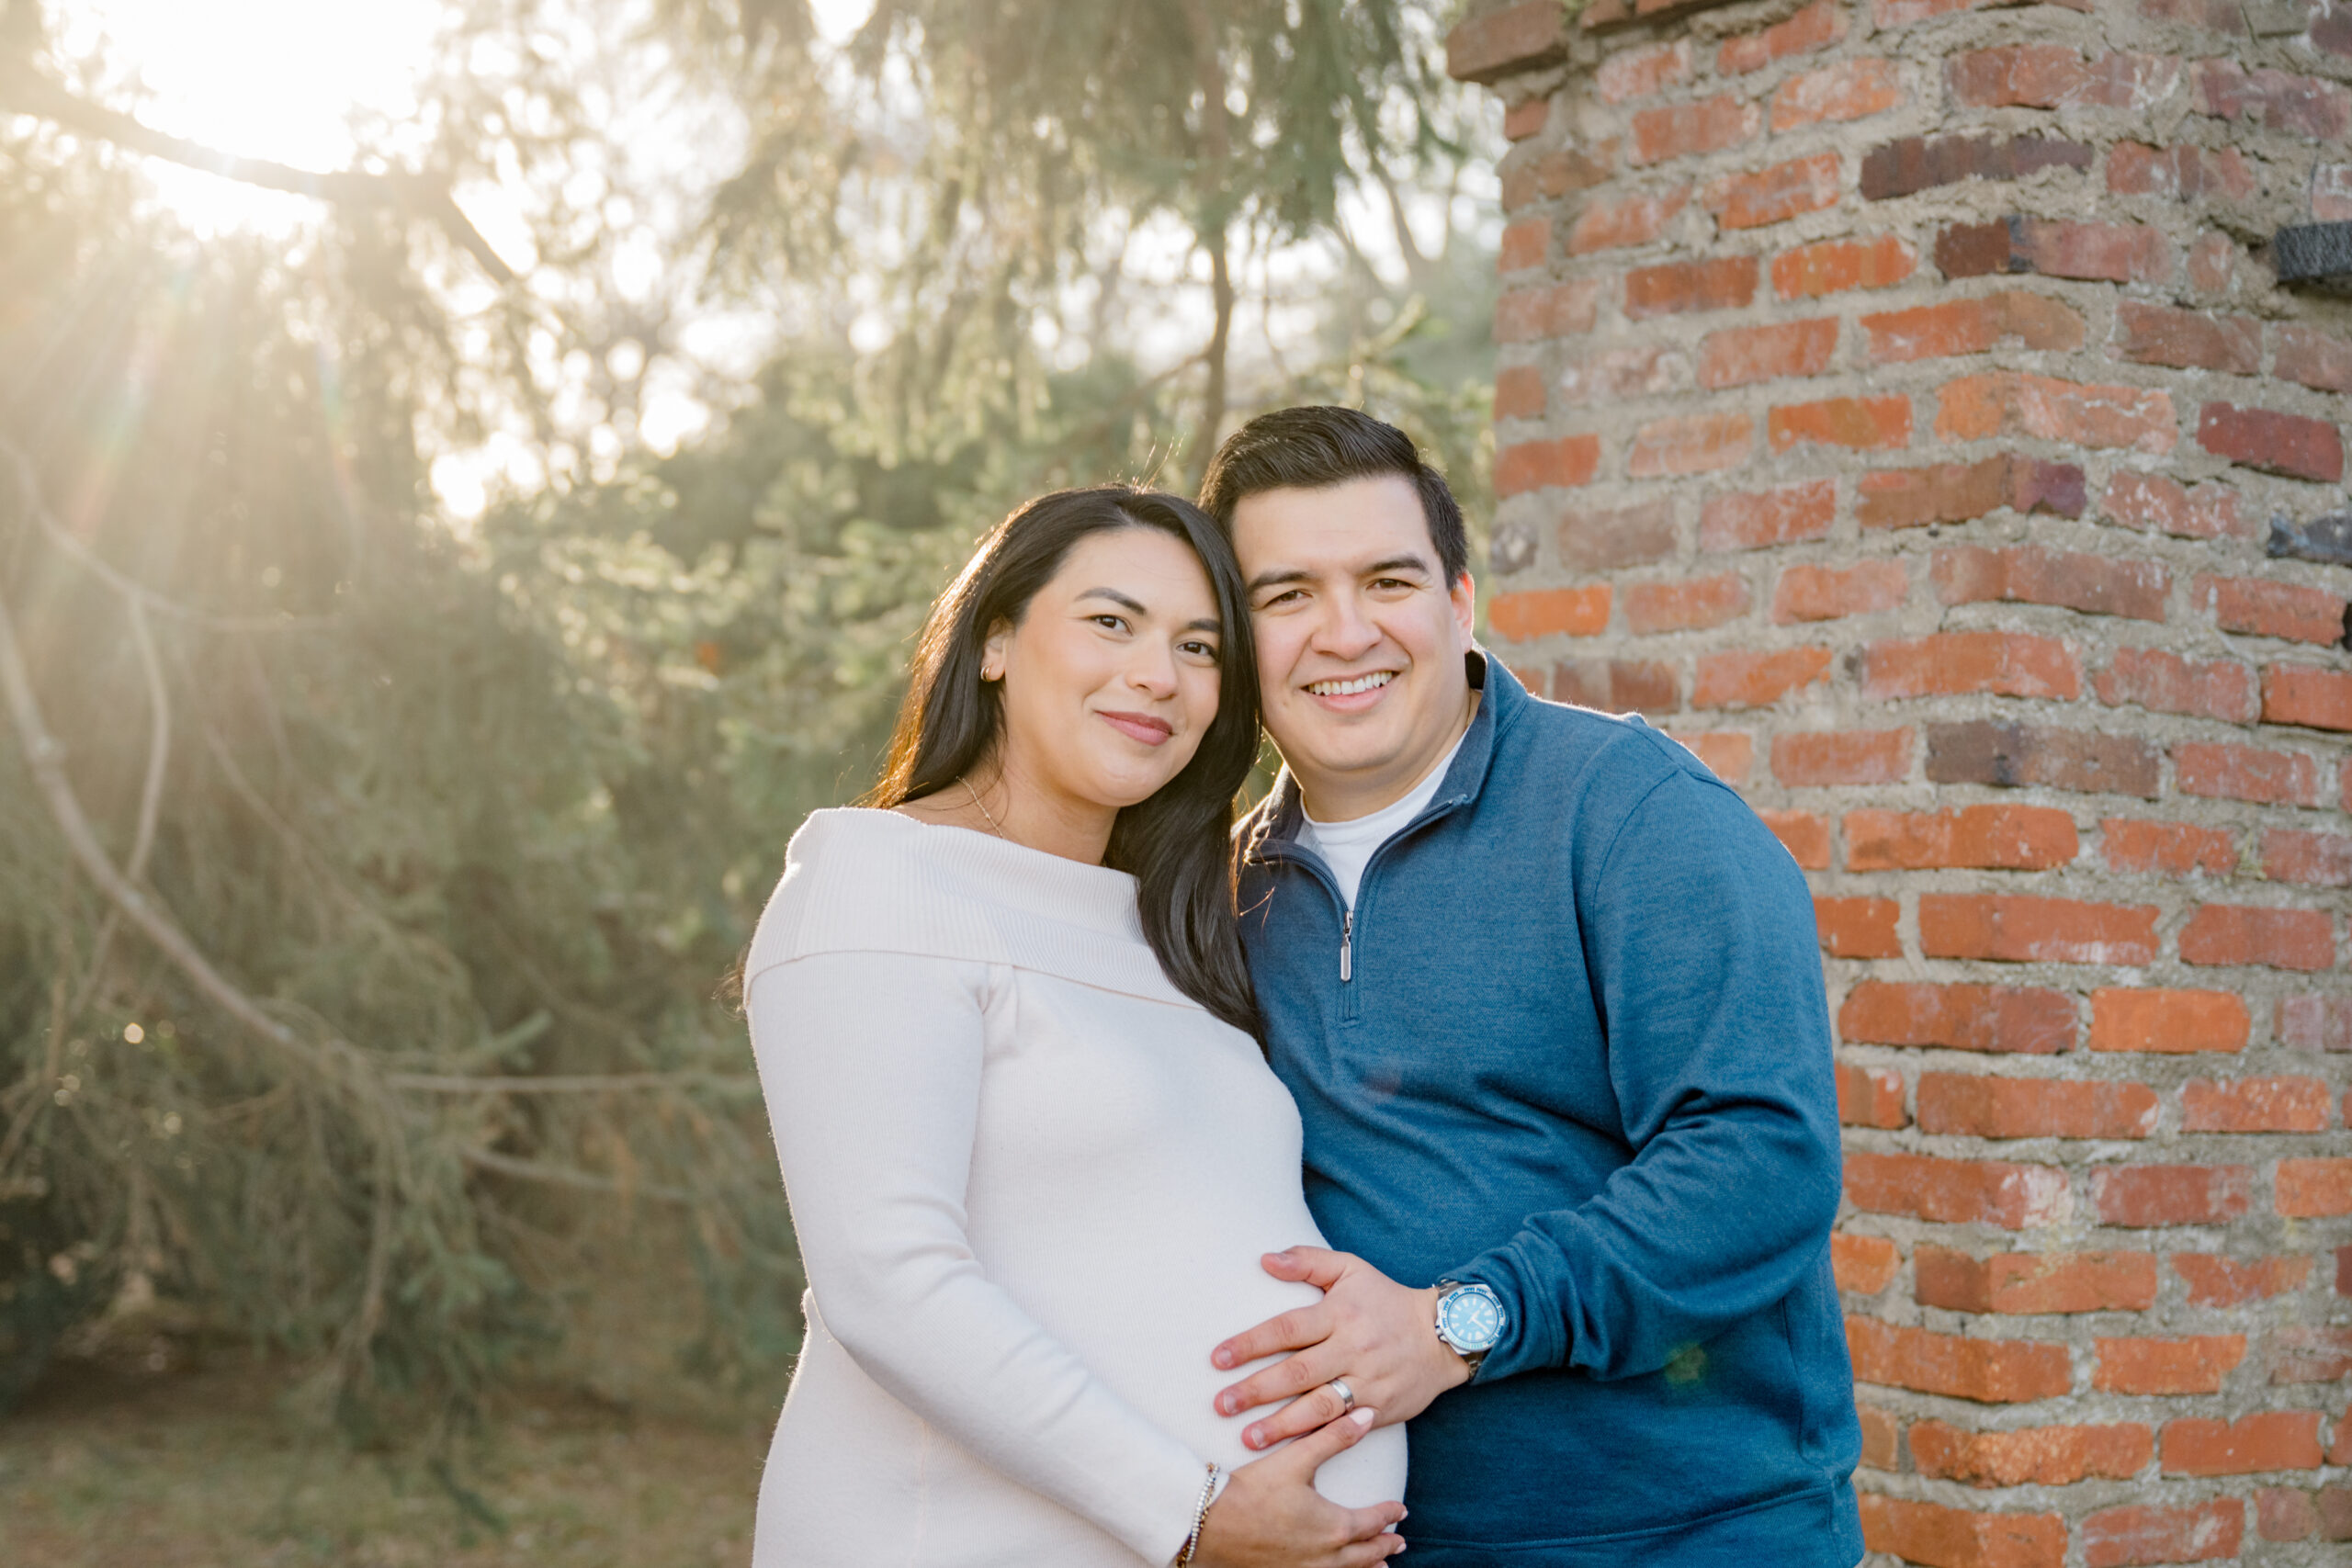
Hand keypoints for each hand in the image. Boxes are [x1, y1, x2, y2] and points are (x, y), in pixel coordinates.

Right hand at [1191, 1407, 1404, 1567]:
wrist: (1209, 1523)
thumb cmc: (1253, 1490)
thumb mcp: (1297, 1458)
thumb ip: (1335, 1437)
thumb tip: (1367, 1414)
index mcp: (1334, 1526)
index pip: (1372, 1521)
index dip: (1388, 1514)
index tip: (1400, 1511)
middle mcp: (1325, 1556)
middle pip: (1365, 1553)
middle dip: (1383, 1545)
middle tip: (1398, 1542)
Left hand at [1210, 1248, 1470, 1451]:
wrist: (1443, 1335)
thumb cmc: (1385, 1300)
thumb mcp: (1351, 1269)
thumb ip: (1307, 1261)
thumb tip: (1265, 1260)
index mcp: (1340, 1314)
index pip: (1287, 1329)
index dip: (1251, 1344)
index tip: (1218, 1359)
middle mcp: (1353, 1349)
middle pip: (1297, 1373)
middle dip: (1256, 1391)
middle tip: (1221, 1404)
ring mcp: (1368, 1382)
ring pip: (1319, 1407)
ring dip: (1280, 1426)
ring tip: (1247, 1438)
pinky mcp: (1380, 1410)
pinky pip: (1343, 1428)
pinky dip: (1316, 1440)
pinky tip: (1289, 1451)